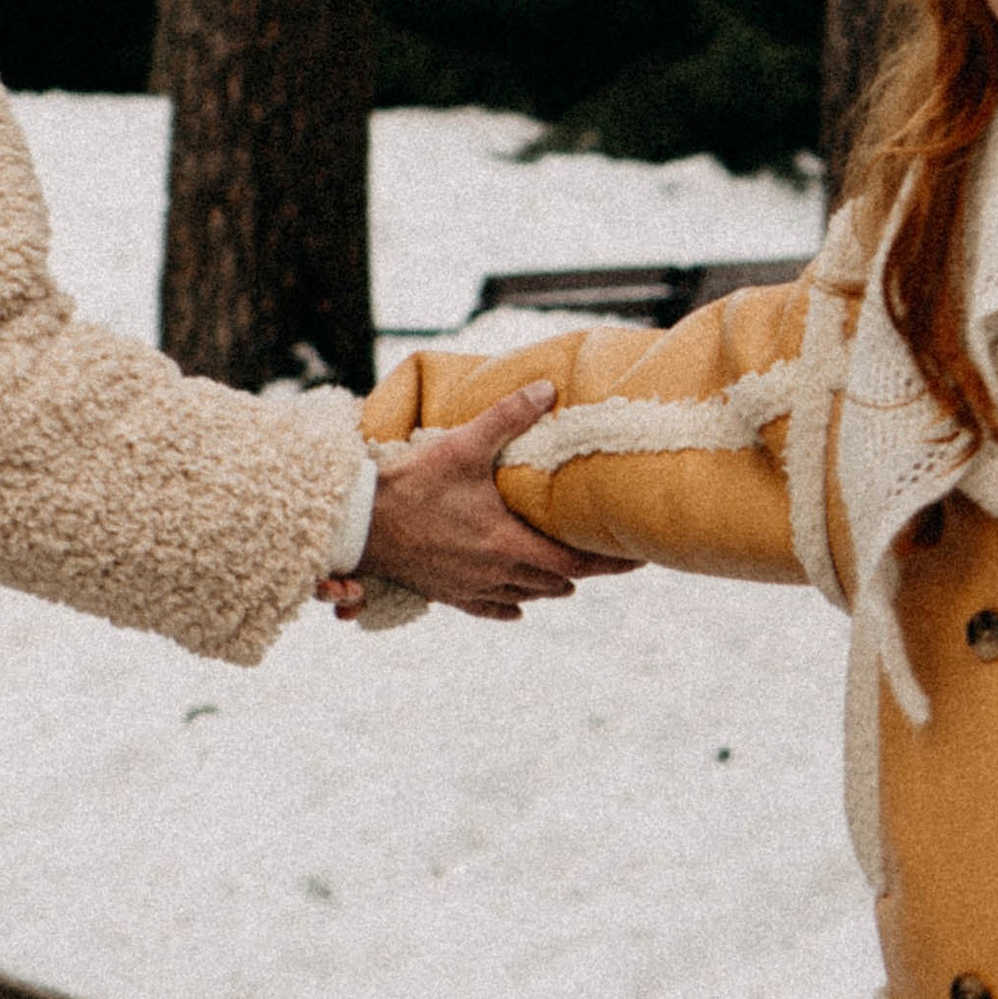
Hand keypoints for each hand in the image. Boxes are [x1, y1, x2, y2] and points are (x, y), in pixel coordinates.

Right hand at [321, 381, 642, 622]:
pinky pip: (487, 609)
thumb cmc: (411, 484)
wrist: (358, 525)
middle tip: (608, 560)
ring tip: (568, 576)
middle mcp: (494, 573)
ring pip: (525, 597)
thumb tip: (547, 389)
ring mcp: (469, 587)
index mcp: (507, 545)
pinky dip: (508, 607)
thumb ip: (507, 417)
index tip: (639, 559)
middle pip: (555, 582)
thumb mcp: (463, 445)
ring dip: (549, 586)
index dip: (610, 561)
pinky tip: (517, 608)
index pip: (575, 561)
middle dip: (584, 571)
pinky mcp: (445, 593)